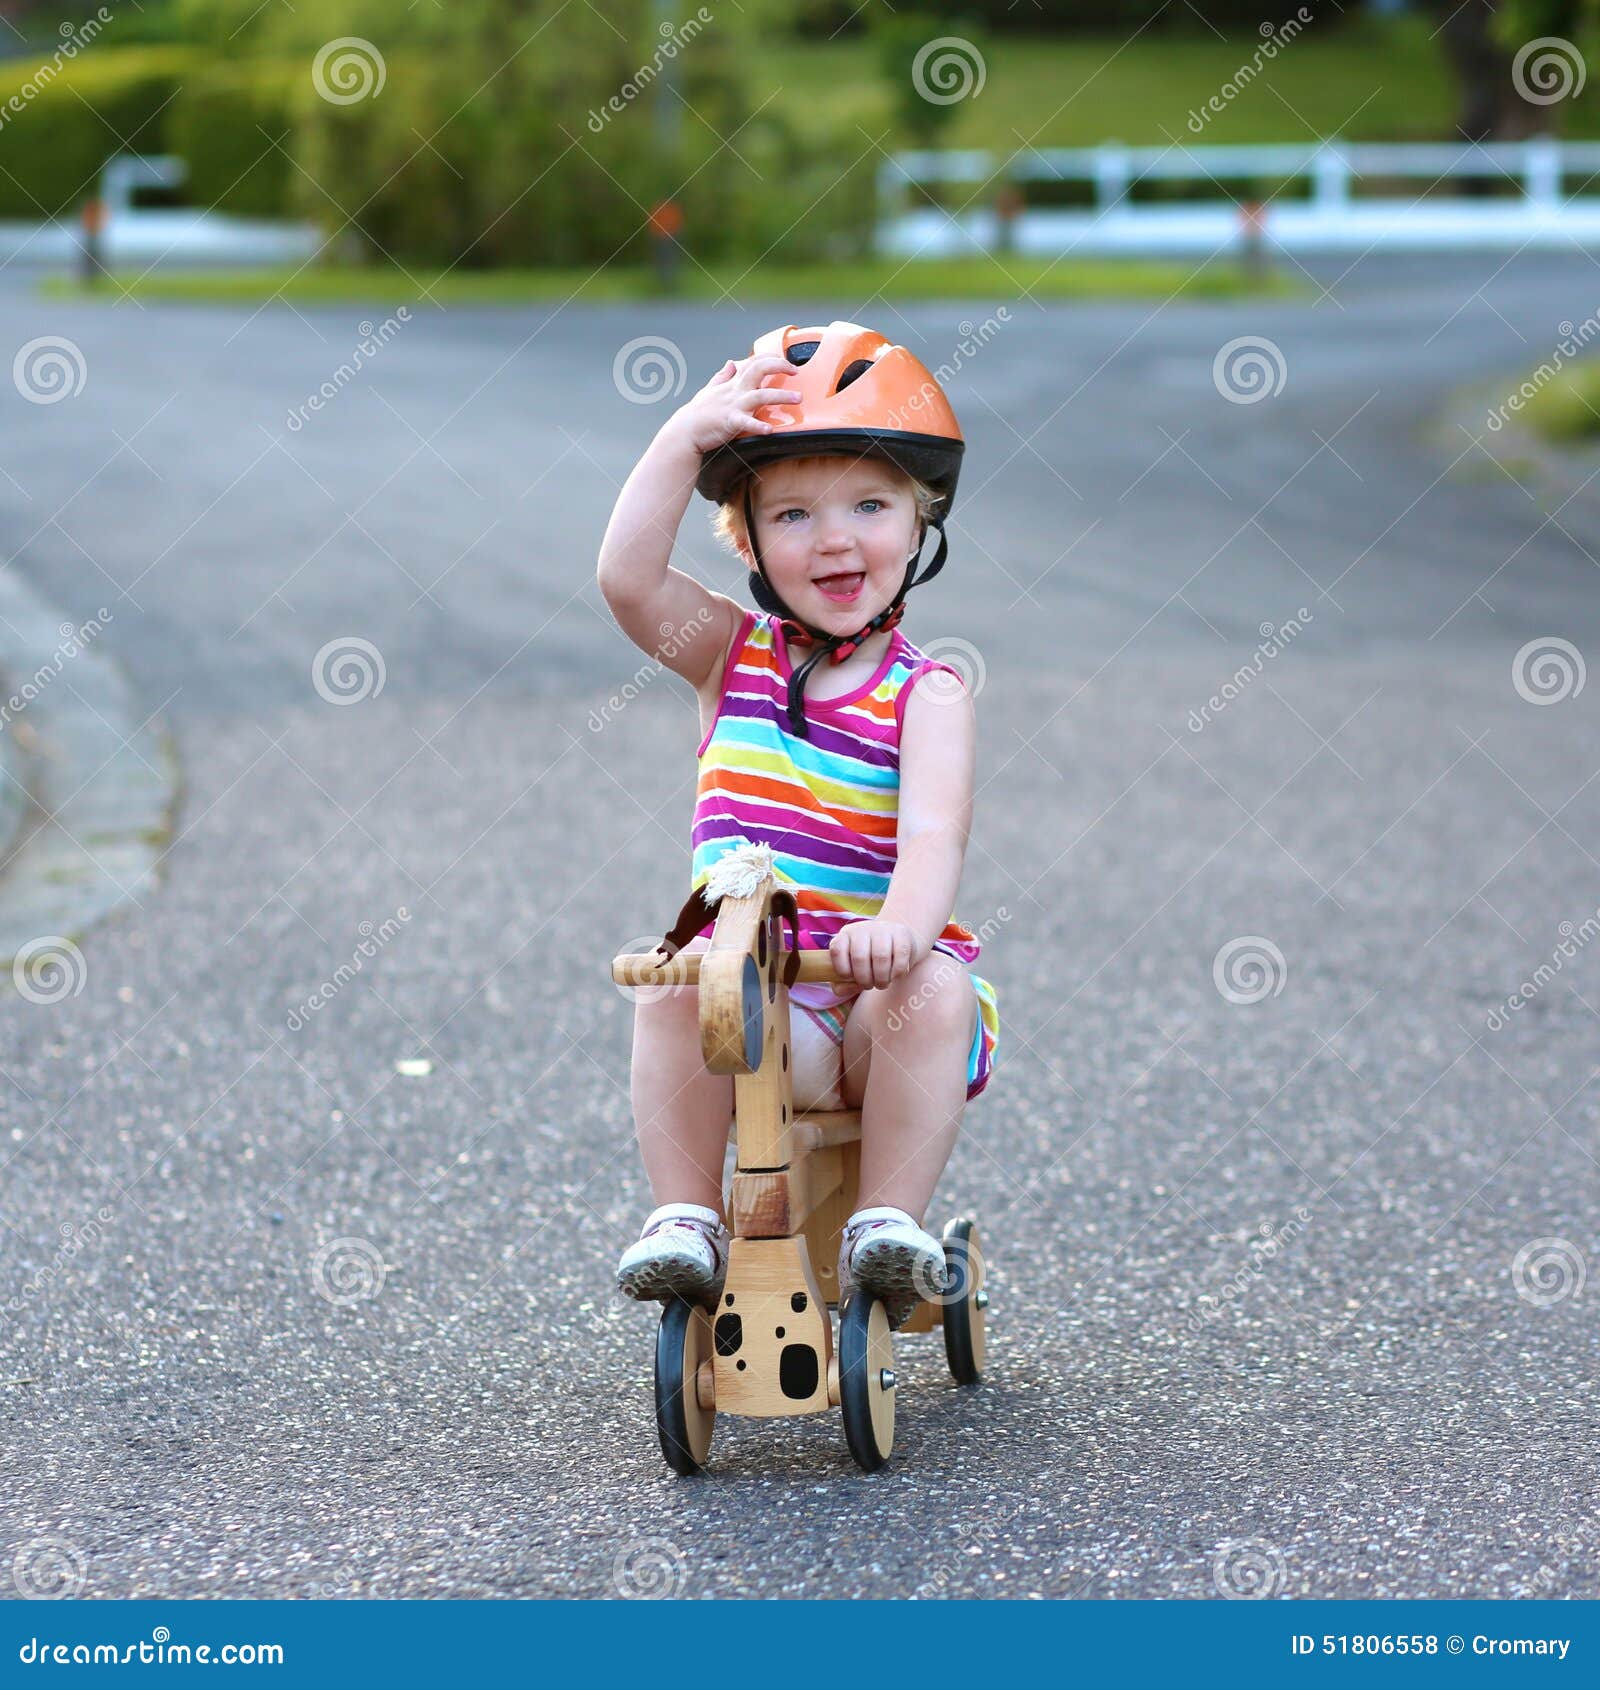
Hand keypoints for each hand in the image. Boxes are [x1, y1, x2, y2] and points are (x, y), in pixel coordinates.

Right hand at [664, 354, 802, 457]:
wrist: (685, 431)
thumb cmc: (698, 412)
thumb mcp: (710, 390)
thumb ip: (723, 376)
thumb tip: (731, 363)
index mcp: (733, 383)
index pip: (753, 362)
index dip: (771, 358)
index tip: (786, 361)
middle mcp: (736, 391)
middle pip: (759, 370)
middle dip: (779, 367)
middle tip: (796, 370)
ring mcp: (734, 406)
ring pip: (761, 395)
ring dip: (781, 396)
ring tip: (797, 398)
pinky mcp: (730, 422)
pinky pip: (747, 423)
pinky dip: (758, 426)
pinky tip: (770, 429)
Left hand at [828, 919, 921, 989]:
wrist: (898, 946)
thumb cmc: (869, 963)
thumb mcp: (852, 971)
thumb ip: (842, 985)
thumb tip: (846, 989)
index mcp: (846, 935)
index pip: (837, 950)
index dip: (843, 971)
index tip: (851, 979)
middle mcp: (863, 929)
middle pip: (859, 957)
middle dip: (865, 980)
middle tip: (870, 986)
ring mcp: (883, 929)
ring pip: (881, 956)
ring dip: (881, 978)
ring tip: (882, 984)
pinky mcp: (902, 933)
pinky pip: (900, 955)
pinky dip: (897, 972)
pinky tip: (895, 976)